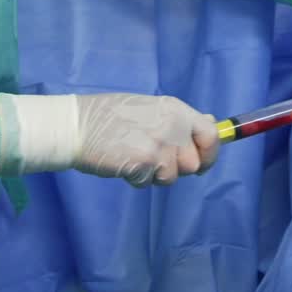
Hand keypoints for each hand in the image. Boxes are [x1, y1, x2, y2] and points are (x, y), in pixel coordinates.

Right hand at [75, 94, 219, 186]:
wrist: (78, 124)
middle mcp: (173, 125)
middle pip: (193, 163)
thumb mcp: (152, 108)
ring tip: (135, 157)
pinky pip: (149, 183)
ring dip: (155, 174)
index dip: (210, 153)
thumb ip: (181, 120)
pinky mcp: (144, 162)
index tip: (202, 164)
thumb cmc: (112, 115)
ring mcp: (159, 144)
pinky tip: (123, 163)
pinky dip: (137, 179)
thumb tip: (212, 122)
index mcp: (176, 109)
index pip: (211, 134)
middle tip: (153, 159)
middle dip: (176, 168)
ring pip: (171, 177)